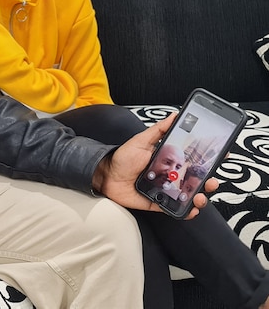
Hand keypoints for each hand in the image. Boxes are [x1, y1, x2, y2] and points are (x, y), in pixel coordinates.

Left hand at [93, 113, 218, 219]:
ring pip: (190, 195)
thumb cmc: (123, 157)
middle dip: (208, 180)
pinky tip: (191, 209)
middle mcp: (171, 175)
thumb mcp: (141, 140)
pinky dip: (186, 211)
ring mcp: (166, 190)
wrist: (105, 175)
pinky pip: (176, 209)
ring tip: (201, 195)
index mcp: (170, 160)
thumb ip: (159, 130)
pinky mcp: (159, 202)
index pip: (194, 160)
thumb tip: (175, 116)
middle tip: (211, 180)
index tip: (222, 156)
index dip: (209, 160)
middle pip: (196, 179)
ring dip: (200, 196)